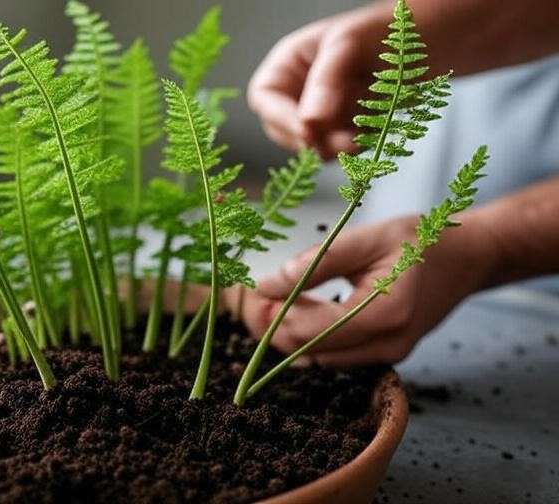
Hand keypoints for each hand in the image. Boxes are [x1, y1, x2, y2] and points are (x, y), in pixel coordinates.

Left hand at [238, 214, 496, 365]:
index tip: (252, 292)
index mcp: (384, 314)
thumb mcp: (367, 238)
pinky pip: (335, 355)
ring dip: (291, 332)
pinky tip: (304, 308)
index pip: (308, 332)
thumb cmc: (420, 239)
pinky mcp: (386, 356)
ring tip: (277, 298)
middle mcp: (387, 345)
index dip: (272, 317)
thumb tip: (265, 285)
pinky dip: (313, 336)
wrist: (467, 258)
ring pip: (318, 358)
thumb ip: (316, 262)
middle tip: (256, 296)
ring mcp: (389, 356)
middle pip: (308, 352)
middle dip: (275, 327)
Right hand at [247, 4, 389, 158]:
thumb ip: (327, 80)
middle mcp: (299, 91)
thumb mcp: (351, 44)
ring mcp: (322, 113)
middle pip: (284, 128)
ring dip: (339, 146)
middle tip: (348, 141)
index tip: (308, 132)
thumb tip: (309, 123)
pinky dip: (356, 146)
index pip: (265, 97)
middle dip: (314, 138)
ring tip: (372, 128)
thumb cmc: (389, 29)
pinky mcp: (345, 130)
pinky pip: (339, 149)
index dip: (281, 117)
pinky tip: (379, 127)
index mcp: (289, 63)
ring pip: (313, 144)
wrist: (437, 40)